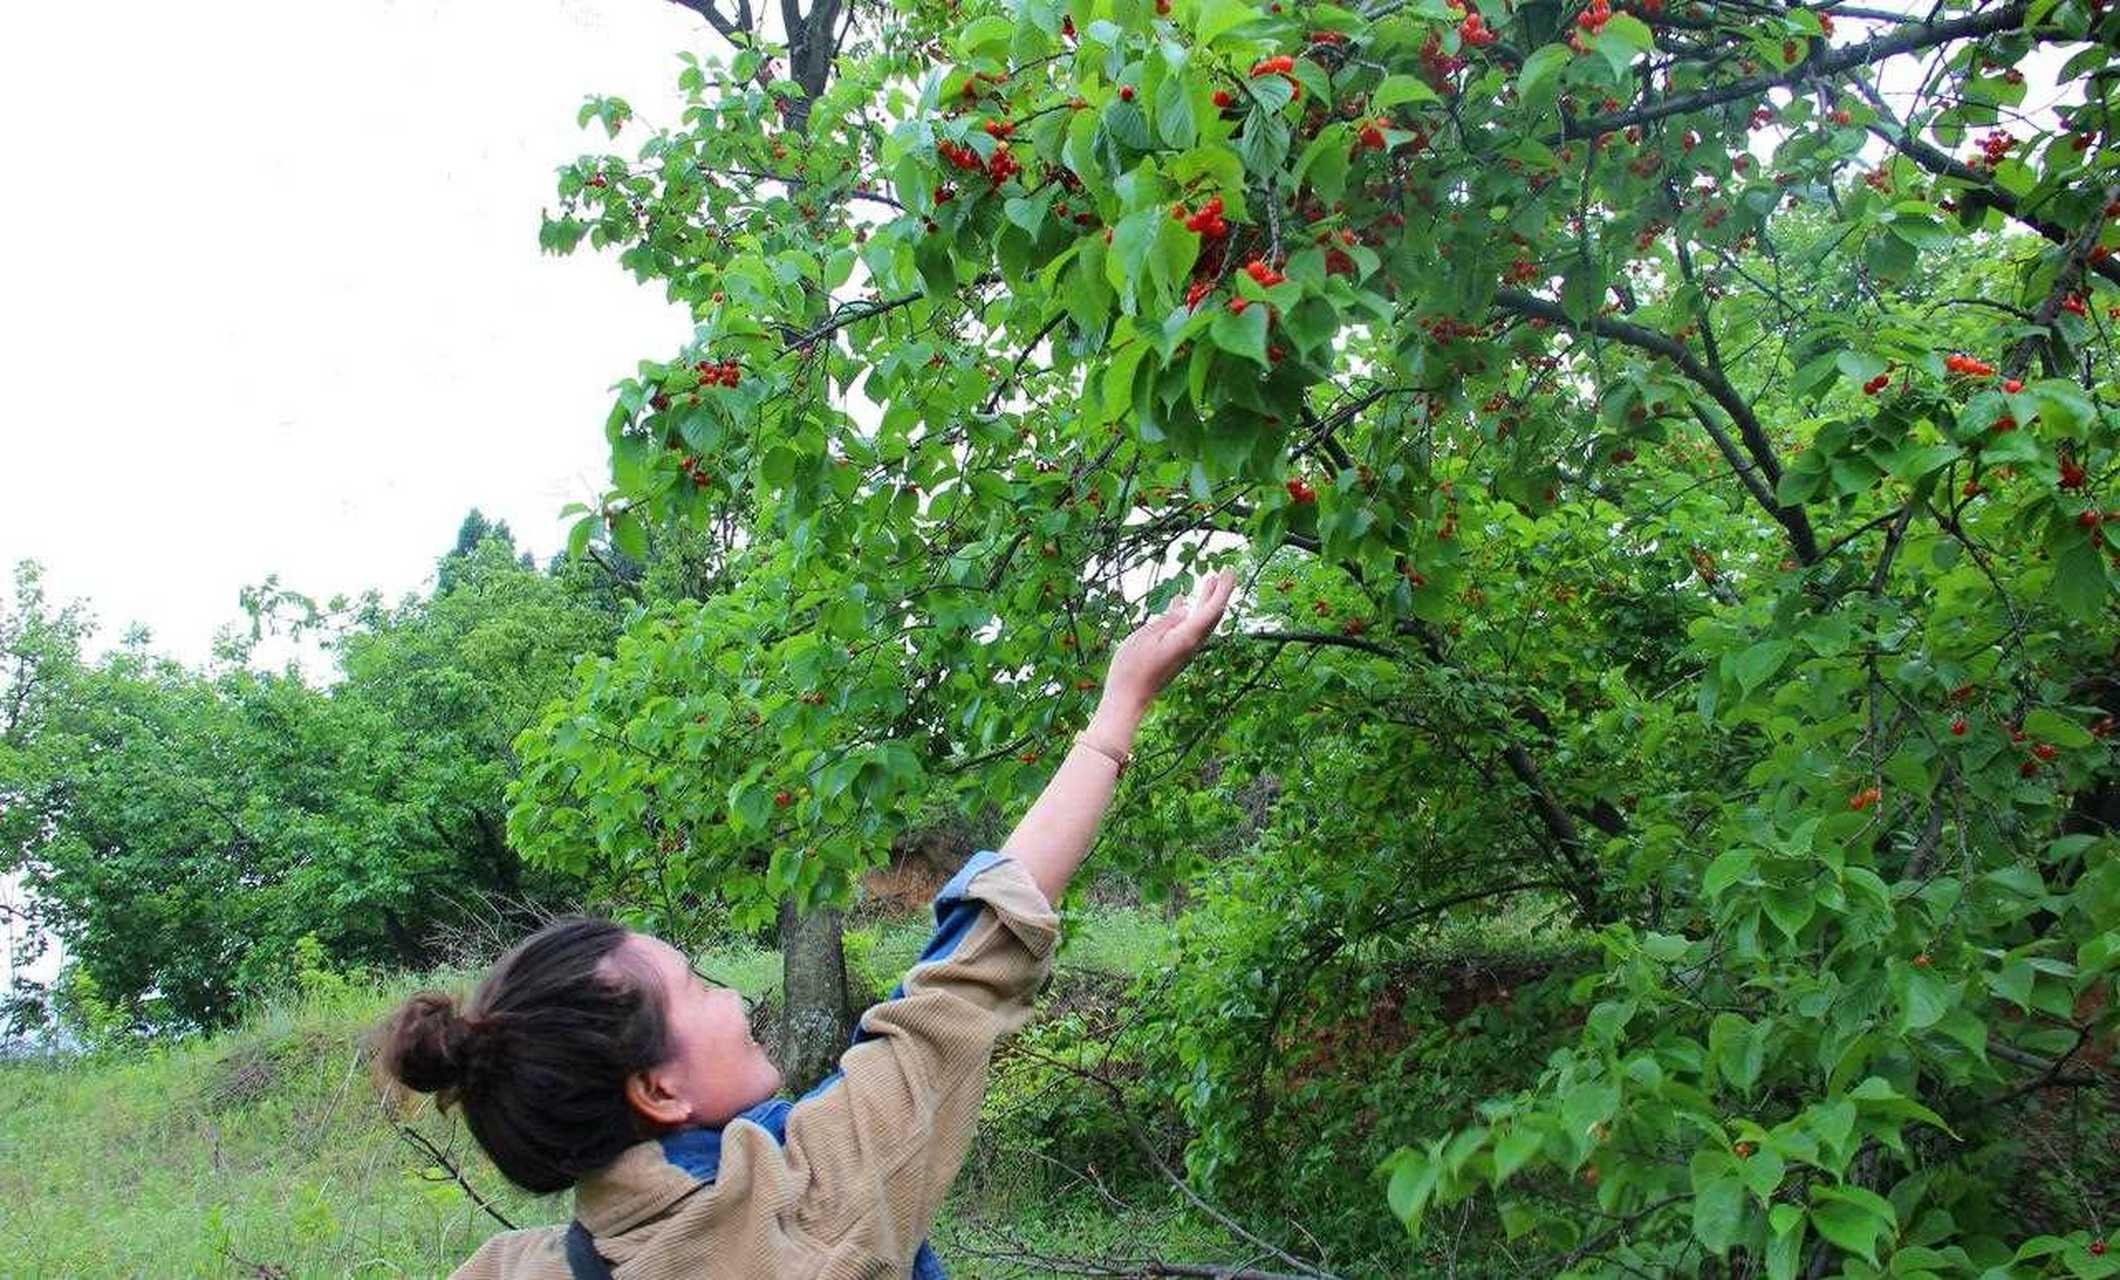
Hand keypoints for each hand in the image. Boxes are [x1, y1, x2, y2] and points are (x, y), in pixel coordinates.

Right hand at [1099, 569, 1235, 719]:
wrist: (1128, 699)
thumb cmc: (1132, 668)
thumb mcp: (1145, 637)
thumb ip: (1167, 620)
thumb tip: (1185, 608)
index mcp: (1187, 637)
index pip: (1212, 609)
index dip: (1223, 588)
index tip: (1229, 570)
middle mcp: (1191, 644)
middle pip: (1212, 614)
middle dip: (1219, 591)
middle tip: (1226, 571)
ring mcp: (1184, 650)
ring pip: (1202, 621)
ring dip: (1206, 600)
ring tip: (1209, 581)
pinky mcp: (1176, 654)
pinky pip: (1189, 628)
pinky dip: (1191, 612)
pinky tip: (1182, 604)